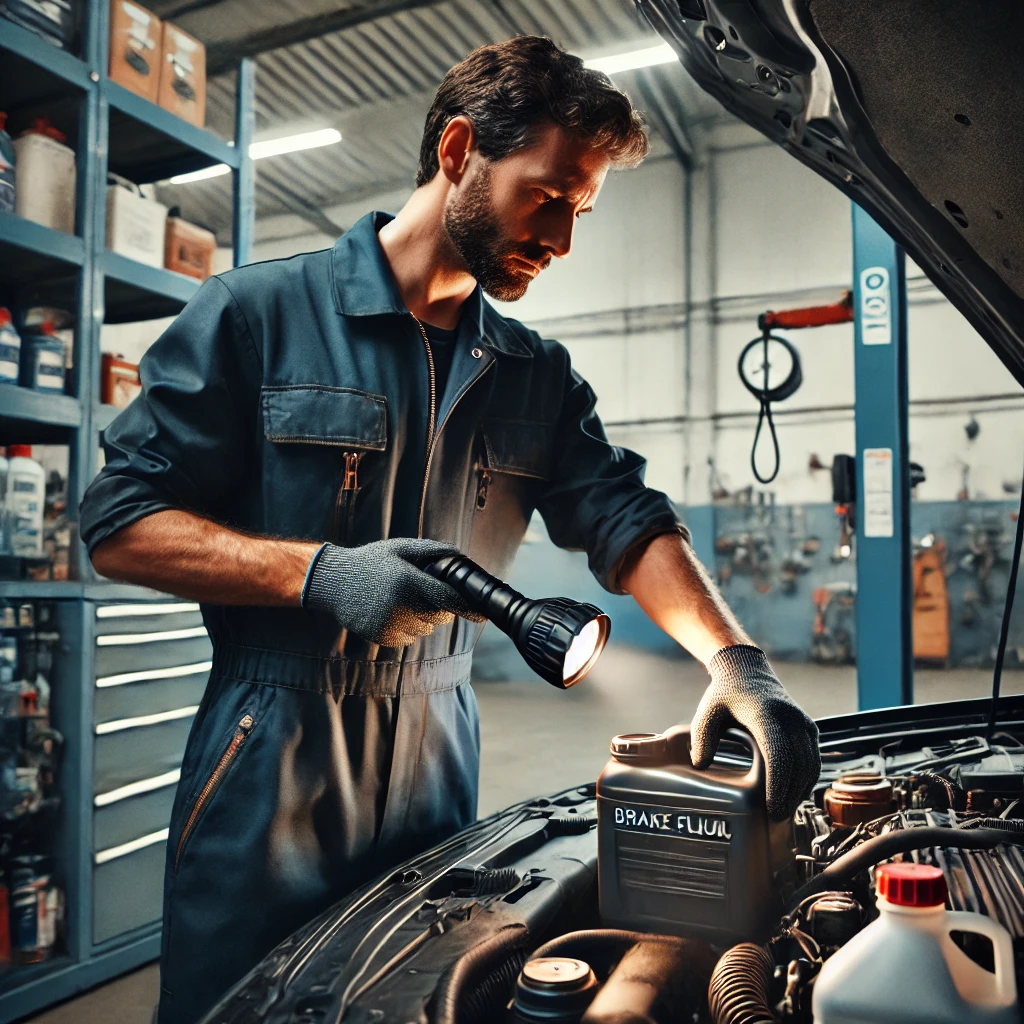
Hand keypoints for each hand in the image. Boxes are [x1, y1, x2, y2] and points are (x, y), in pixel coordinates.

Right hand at [302, 538, 483, 646]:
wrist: (333, 581)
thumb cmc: (371, 561)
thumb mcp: (399, 548)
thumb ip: (430, 551)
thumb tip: (458, 554)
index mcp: (408, 580)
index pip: (448, 599)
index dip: (468, 607)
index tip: (483, 614)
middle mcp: (401, 604)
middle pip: (439, 616)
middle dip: (438, 607)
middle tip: (420, 591)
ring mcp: (390, 623)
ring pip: (425, 629)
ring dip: (421, 618)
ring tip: (399, 600)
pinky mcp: (381, 637)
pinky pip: (408, 638)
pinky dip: (405, 628)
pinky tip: (389, 611)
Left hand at [690, 645, 819, 820]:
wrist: (747, 670)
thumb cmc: (725, 694)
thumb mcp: (707, 711)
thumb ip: (702, 737)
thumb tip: (701, 765)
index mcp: (766, 715)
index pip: (780, 756)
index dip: (778, 786)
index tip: (772, 809)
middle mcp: (790, 719)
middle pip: (799, 766)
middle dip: (790, 796)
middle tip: (776, 818)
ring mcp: (802, 723)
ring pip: (811, 764)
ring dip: (800, 790)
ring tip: (784, 811)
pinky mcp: (808, 728)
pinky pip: (813, 758)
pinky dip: (807, 779)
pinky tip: (794, 795)